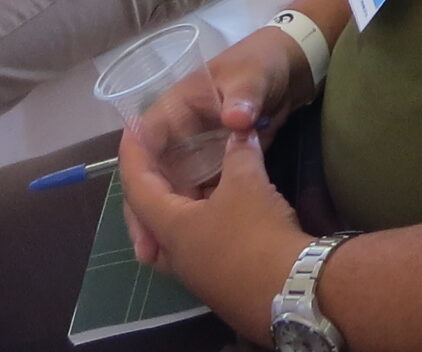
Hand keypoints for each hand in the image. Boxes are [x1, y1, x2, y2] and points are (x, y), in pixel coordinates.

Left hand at [117, 125, 303, 343]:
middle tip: (158, 162)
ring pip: (176, 234)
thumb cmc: (255, 233)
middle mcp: (175, 254)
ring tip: (193, 181)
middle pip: (149, 217)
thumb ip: (238, 153)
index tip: (132, 130)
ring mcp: (196, 272)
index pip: (137, 186)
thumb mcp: (247, 183)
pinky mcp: (219, 280)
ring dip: (181, 205)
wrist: (289, 291)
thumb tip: (240, 131)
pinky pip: (199, 245)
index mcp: (170, 228)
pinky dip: (204, 220)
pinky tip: (224, 209)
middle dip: (152, 186)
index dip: (134, 155)